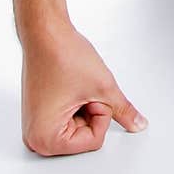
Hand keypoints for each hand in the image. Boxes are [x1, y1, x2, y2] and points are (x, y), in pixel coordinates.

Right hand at [21, 24, 146, 156]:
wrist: (45, 33)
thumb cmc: (62, 56)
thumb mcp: (103, 88)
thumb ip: (123, 111)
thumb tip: (137, 126)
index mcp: (45, 140)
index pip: (93, 141)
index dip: (99, 113)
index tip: (86, 93)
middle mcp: (35, 139)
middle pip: (85, 137)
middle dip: (91, 111)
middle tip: (78, 89)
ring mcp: (36, 127)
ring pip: (79, 127)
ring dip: (83, 107)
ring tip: (71, 86)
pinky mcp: (39, 114)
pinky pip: (68, 118)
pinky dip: (75, 103)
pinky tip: (66, 87)